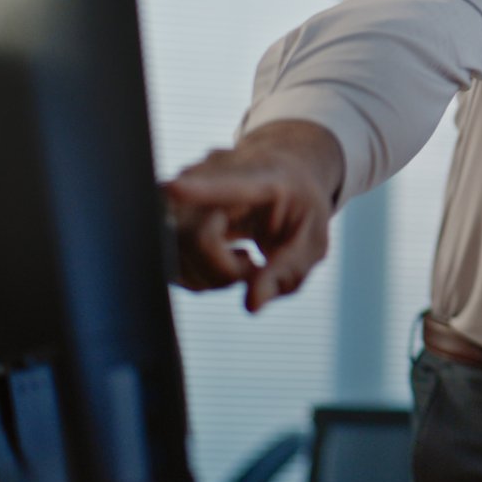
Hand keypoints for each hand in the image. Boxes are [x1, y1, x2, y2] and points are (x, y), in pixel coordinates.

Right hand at [164, 119, 344, 311]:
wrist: (286, 176)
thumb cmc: (301, 209)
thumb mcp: (312, 242)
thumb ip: (286, 272)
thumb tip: (251, 305)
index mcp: (261, 179)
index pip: (227, 185)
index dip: (197, 189)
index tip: (172, 190)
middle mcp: (214, 176)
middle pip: (194, 237)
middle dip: (222, 273)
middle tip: (255, 268)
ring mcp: (187, 189)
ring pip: (174, 252)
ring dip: (208, 276)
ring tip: (243, 260)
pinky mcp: (168, 209)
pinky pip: (169, 256)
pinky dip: (196, 274)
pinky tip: (224, 259)